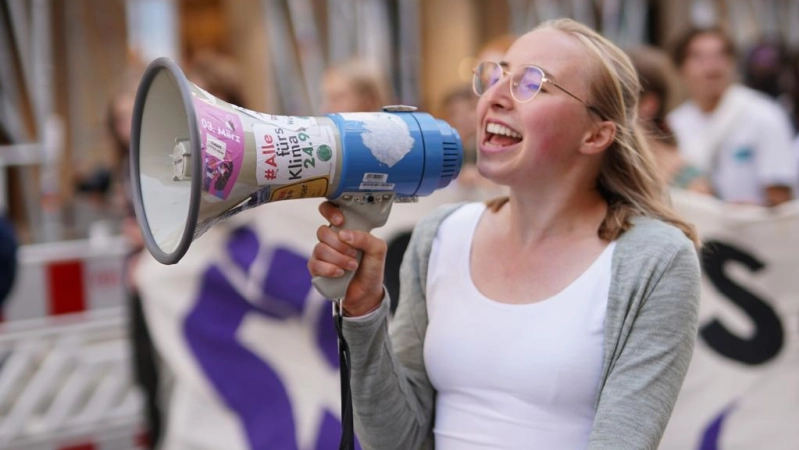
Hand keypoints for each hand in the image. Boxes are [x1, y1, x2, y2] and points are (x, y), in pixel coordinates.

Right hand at [308, 201, 386, 315]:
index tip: (340, 221)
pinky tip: (340, 274)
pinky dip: (330, 269)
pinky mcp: (316, 269)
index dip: (330, 211)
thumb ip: (366, 237)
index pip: (328, 210)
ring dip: (338, 258)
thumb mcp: (378, 250)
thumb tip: (344, 234)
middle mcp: (331, 240)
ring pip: (320, 248)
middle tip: (353, 253)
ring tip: (351, 266)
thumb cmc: (371, 269)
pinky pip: (315, 264)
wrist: (367, 293)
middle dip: (339, 244)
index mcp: (345, 230)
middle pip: (322, 231)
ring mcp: (322, 254)